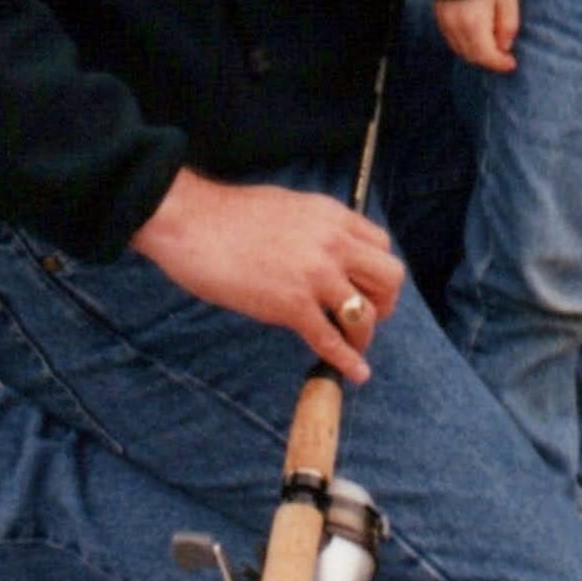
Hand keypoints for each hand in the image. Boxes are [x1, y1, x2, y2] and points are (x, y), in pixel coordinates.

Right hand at [130, 168, 403, 382]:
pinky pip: (330, 340)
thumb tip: (326, 251)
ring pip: (365, 313)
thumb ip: (316, 229)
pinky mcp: (291, 306)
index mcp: (333, 216)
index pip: (382, 246)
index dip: (378, 271)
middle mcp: (333, 244)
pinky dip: (347, 361)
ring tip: (353, 344)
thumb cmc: (229, 215)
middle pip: (388, 278)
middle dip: (384, 302)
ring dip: (363, 334)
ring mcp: (315, 276)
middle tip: (368, 316)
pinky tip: (356, 373)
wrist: (193, 222)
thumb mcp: (290, 207)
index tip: (368, 286)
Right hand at [434, 0, 519, 71]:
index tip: (511, 64)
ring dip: (474, 52)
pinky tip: (474, 36)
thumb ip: (508, 26)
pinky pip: (449, 37)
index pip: (486, 56)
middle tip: (503, 56)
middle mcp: (455, 26)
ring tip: (490, 46)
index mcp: (474, 25)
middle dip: (488, 59)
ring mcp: (444, 19)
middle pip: (470, 55)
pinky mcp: (438, 12)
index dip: (500, 64)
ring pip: (458, 48)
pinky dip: (462, 42)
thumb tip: (504, 46)